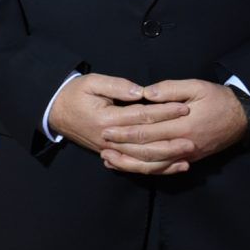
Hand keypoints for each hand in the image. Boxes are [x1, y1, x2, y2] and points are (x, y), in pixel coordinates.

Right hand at [46, 74, 188, 157]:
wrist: (55, 112)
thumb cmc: (74, 93)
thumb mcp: (92, 82)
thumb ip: (117, 86)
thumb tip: (141, 92)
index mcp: (107, 119)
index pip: (142, 116)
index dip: (164, 112)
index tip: (185, 108)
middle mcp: (109, 139)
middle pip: (146, 142)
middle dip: (171, 140)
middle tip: (193, 138)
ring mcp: (110, 150)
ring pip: (142, 160)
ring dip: (166, 159)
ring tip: (188, 155)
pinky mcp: (111, 155)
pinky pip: (135, 166)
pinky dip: (155, 168)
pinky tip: (172, 166)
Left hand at [98, 78, 247, 175]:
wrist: (243, 117)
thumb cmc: (218, 98)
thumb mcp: (196, 86)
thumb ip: (170, 90)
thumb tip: (145, 94)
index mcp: (182, 124)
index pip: (147, 129)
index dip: (125, 130)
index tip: (107, 127)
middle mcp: (183, 143)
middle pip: (147, 149)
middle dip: (122, 147)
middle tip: (102, 143)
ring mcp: (187, 154)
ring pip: (154, 164)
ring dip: (130, 163)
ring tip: (109, 159)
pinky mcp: (190, 158)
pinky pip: (165, 168)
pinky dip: (147, 169)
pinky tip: (131, 166)